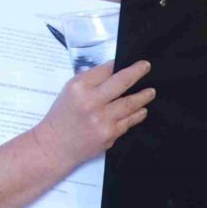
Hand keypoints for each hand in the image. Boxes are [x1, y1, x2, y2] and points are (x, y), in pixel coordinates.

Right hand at [32, 60, 154, 168]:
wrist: (56, 145)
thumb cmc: (63, 116)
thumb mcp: (70, 91)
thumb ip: (91, 80)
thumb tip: (113, 69)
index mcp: (80, 88)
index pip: (105, 70)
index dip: (120, 65)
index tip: (131, 62)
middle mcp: (92, 102)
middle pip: (121, 83)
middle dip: (137, 72)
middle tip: (146, 66)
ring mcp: (102, 120)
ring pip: (130, 104)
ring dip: (143, 96)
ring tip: (151, 92)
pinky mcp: (110, 135)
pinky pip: (128, 121)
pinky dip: (137, 114)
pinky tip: (142, 110)